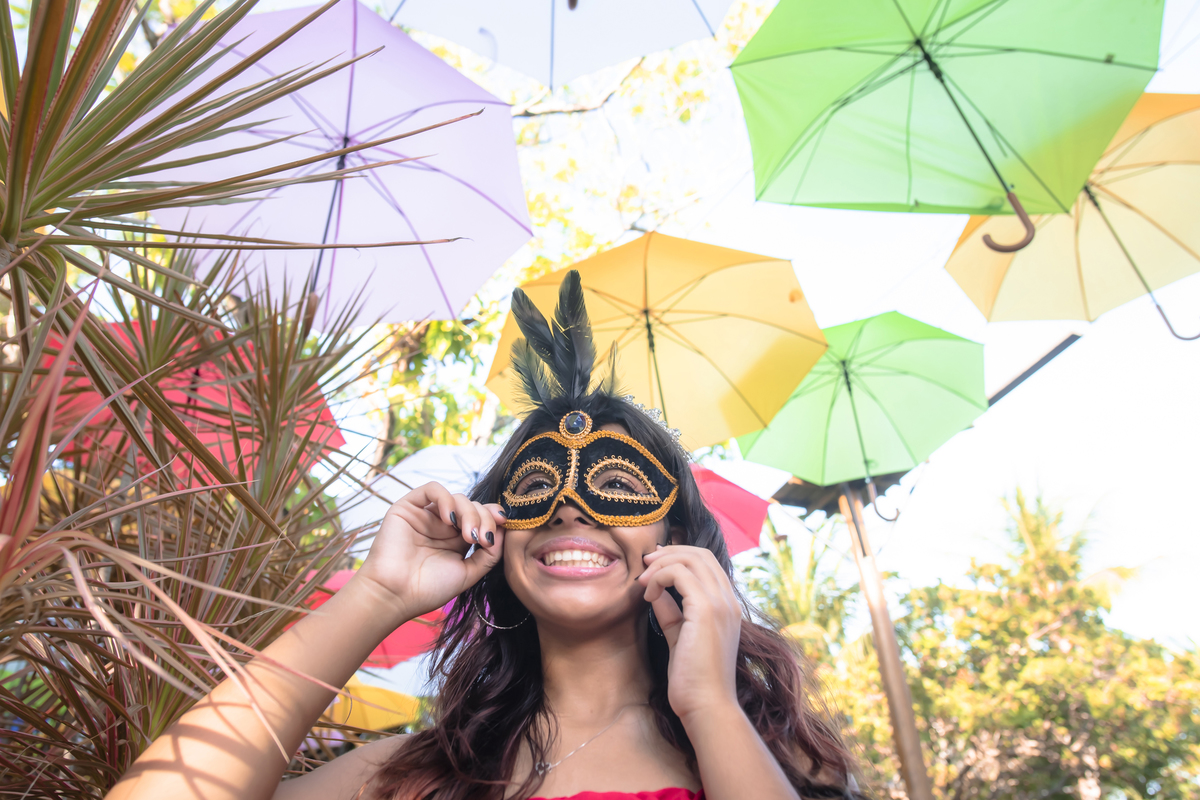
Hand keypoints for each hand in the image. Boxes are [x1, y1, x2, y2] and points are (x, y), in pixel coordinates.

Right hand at [353, 482, 505, 620]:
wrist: (395, 594)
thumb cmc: (428, 589)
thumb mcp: (468, 573)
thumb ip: (490, 554)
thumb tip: (503, 530)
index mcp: (457, 540)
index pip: (482, 518)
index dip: (494, 518)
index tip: (503, 527)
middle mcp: (443, 525)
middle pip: (473, 506)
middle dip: (483, 518)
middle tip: (480, 539)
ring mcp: (426, 515)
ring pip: (457, 497)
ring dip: (468, 512)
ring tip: (467, 535)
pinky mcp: (408, 507)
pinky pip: (432, 489)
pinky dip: (446, 499)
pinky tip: (448, 518)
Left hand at [637, 545, 742, 720]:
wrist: (706, 705)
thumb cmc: (693, 679)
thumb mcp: (680, 636)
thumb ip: (672, 612)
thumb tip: (656, 593)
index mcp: (727, 606)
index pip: (707, 563)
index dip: (679, 556)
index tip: (654, 564)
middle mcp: (728, 600)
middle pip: (700, 554)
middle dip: (669, 553)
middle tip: (646, 564)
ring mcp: (721, 604)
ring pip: (690, 559)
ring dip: (661, 564)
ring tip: (644, 581)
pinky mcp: (707, 610)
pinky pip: (680, 575)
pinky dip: (660, 578)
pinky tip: (649, 595)